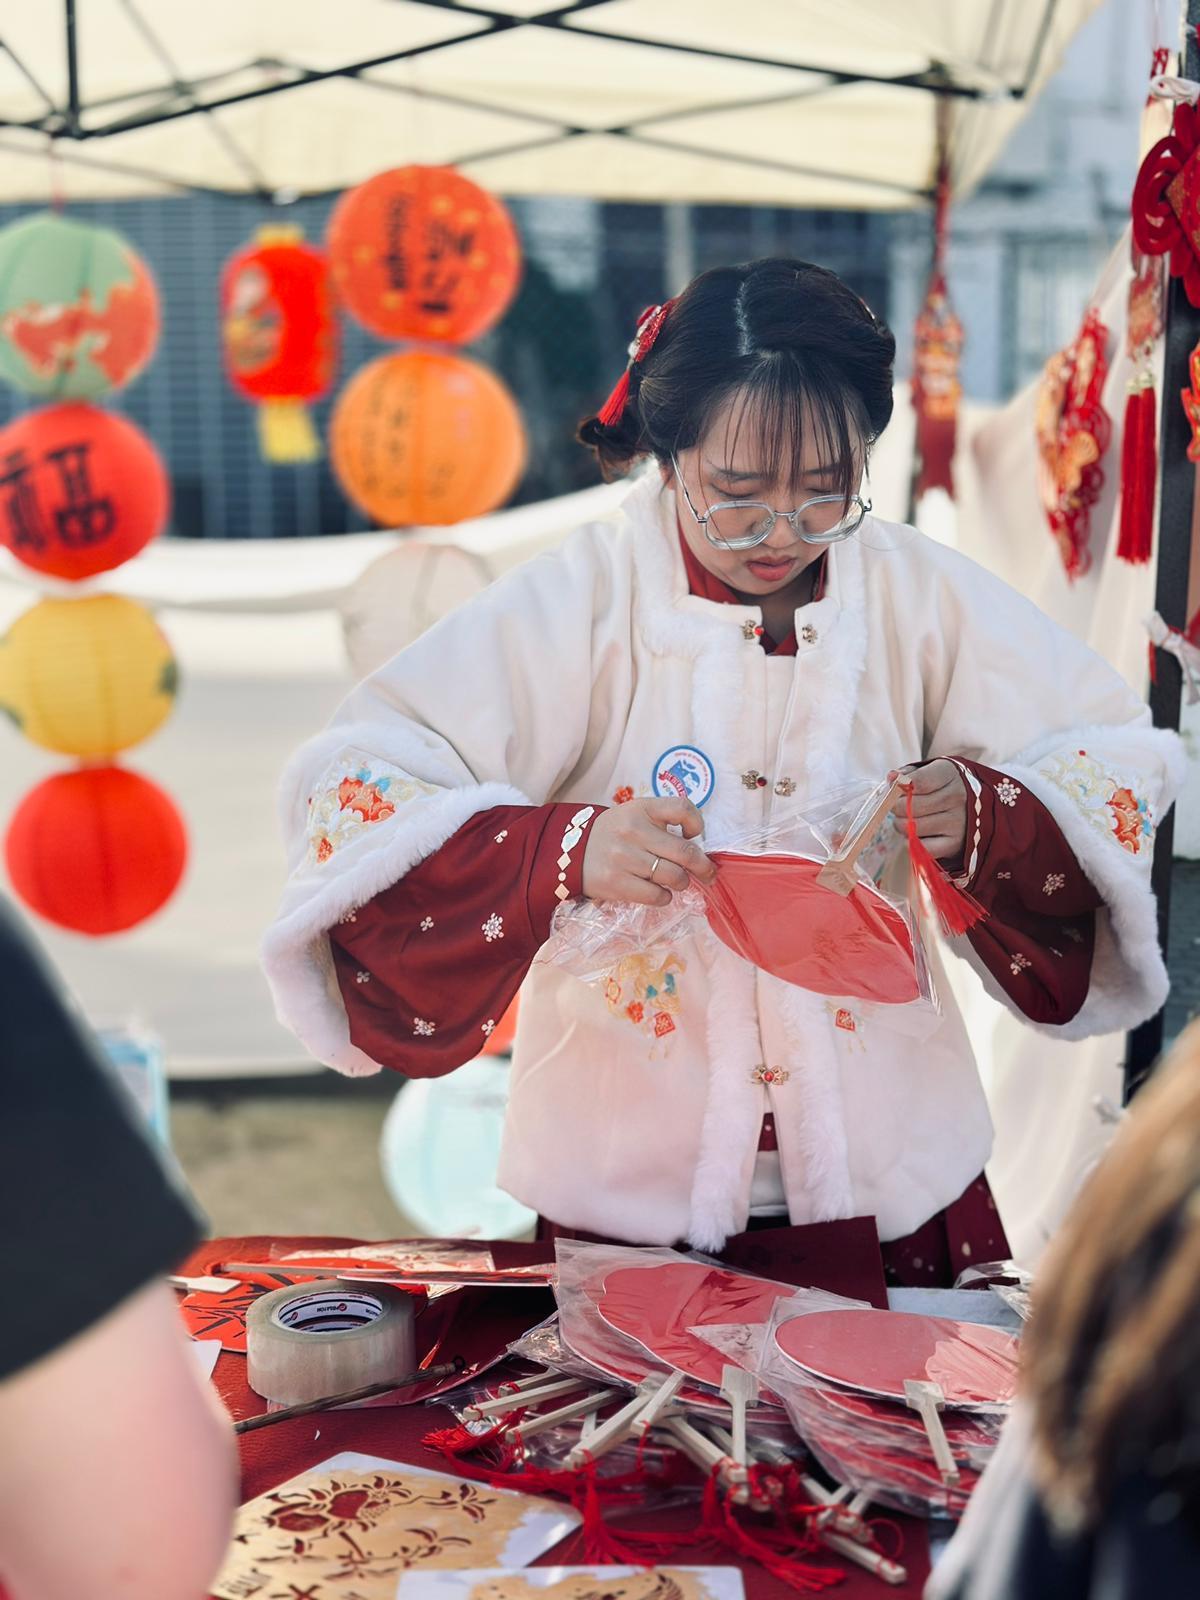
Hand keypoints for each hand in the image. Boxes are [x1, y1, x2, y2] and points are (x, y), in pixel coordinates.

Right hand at [582, 797, 716, 906]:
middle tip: (708, 873)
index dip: (697, 824)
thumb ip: (664, 822)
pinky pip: (656, 895)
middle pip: (685, 852)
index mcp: (641, 809)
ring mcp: (623, 857)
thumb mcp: (635, 815)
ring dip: (681, 883)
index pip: (682, 808)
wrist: (571, 852)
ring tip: (676, 881)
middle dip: (703, 867)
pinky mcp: (616, 882)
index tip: (693, 836)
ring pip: (673, 877)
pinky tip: (660, 892)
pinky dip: (665, 897)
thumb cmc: (614, 834)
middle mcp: (632, 830)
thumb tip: (699, 848)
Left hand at [889, 759, 967, 861]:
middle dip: (896, 807)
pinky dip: (913, 842)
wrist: (978, 807)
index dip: (900, 786)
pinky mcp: (955, 844)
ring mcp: (958, 823)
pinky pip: (921, 847)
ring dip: (902, 825)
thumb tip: (892, 777)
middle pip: (911, 806)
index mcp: (950, 774)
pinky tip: (919, 833)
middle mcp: (958, 797)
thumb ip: (909, 773)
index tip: (895, 788)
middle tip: (898, 807)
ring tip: (909, 819)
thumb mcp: (931, 771)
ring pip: (912, 827)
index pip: (918, 781)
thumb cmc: (944, 787)